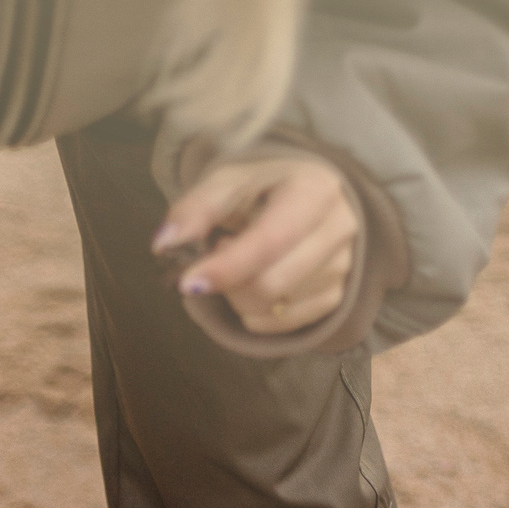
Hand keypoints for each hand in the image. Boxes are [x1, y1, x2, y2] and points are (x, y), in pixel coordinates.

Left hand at [154, 155, 357, 335]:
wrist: (302, 194)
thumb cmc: (261, 187)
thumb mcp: (227, 182)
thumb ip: (195, 208)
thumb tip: (164, 243)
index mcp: (315, 190)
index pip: (270, 241)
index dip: (226, 267)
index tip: (188, 282)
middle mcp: (340, 229)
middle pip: (271, 285)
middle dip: (229, 281)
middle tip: (219, 252)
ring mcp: (344, 266)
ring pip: (273, 309)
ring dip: (239, 295)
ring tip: (242, 260)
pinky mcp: (337, 296)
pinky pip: (281, 325)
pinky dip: (254, 312)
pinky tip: (256, 281)